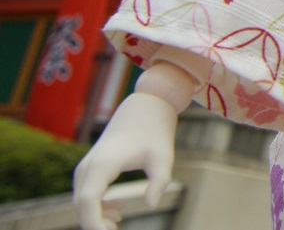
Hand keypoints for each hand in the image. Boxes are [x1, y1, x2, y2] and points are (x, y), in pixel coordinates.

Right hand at [73, 92, 179, 229]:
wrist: (145, 106)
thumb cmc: (156, 131)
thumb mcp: (164, 157)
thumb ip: (159, 182)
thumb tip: (152, 205)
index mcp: (103, 164)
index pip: (88, 201)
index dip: (94, 222)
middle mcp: (88, 166)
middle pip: (81, 205)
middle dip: (96, 223)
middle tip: (117, 229)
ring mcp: (86, 166)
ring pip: (81, 201)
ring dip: (97, 215)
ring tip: (120, 218)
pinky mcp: (90, 167)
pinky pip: (85, 193)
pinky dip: (97, 205)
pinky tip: (118, 206)